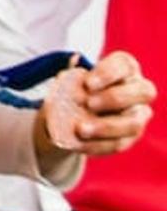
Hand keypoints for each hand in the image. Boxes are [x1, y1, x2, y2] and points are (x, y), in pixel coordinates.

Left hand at [34, 52, 153, 171]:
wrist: (74, 114)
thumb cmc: (76, 89)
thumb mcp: (70, 80)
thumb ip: (70, 77)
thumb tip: (68, 71)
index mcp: (125, 69)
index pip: (125, 65)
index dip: (108, 73)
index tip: (87, 83)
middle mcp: (138, 90)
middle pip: (143, 92)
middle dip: (115, 98)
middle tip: (88, 104)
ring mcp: (138, 115)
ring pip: (133, 123)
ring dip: (106, 127)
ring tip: (80, 129)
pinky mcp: (129, 137)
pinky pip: (118, 143)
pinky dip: (97, 145)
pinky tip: (79, 144)